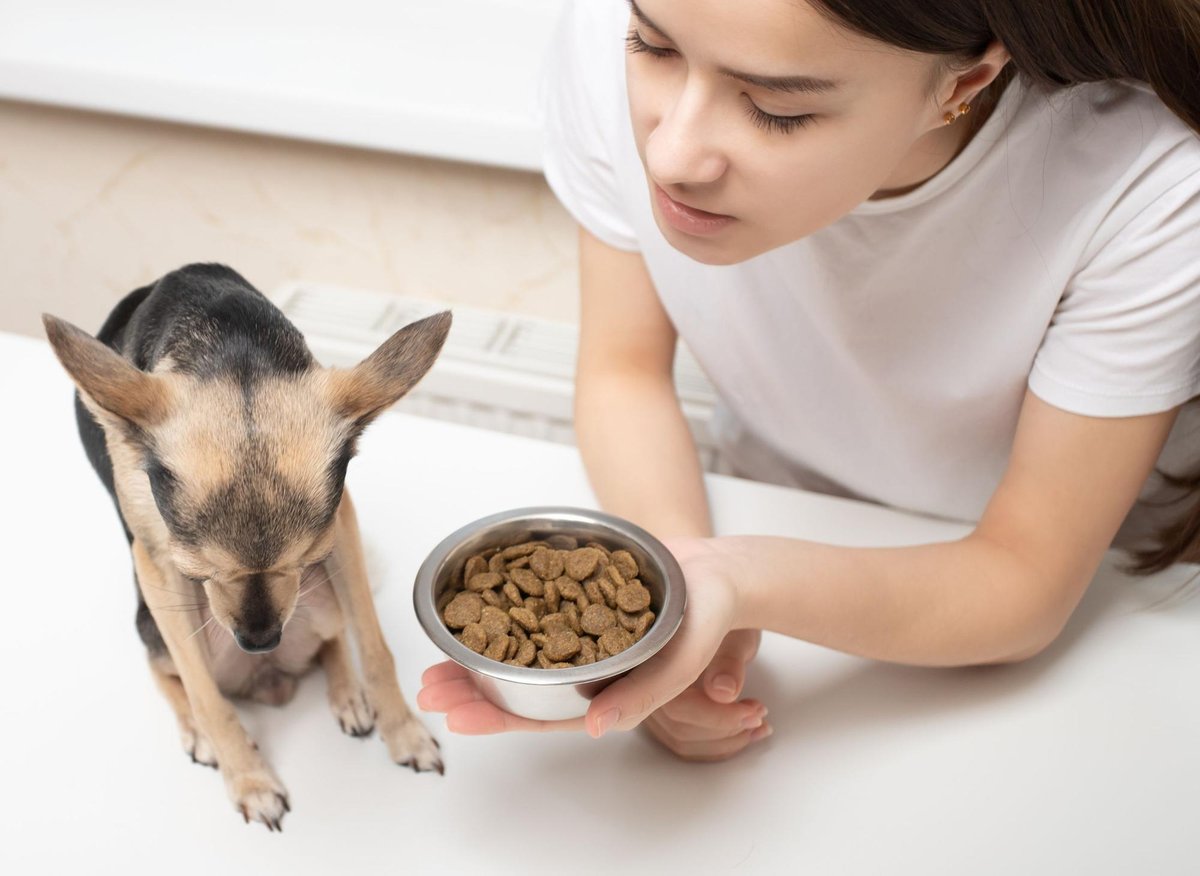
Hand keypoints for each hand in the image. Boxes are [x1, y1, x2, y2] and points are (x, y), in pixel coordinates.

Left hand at [418, 537, 768, 750]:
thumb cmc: (707, 618)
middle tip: (429, 687)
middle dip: (472, 689)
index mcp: (607, 693)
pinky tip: (474, 614)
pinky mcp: (578, 602)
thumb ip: (642, 695)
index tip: (458, 720)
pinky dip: (502, 615)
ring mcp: (580, 636)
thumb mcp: (680, 658)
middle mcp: (587, 669)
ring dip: (479, 657)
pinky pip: (534, 613)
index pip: (543, 714)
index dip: (499, 718)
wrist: (719, 571)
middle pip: (520, 688)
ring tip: (438, 659)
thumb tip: (594, 729)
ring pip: (519, 653)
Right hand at [640, 628, 769, 760]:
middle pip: (680, 729)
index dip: (717, 718)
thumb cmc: (724, 615)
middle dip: (726, 729)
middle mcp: (642, 683)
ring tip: (759, 724)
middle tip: (760, 714)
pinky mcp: (661, 714)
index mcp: (655, 659)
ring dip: (726, 741)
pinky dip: (718, 744)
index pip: (678, 706)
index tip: (752, 714)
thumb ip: (728, 663)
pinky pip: (685, 742)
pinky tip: (746, 733)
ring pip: (683, 741)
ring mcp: (650, 701)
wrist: (716, 608)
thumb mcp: (735, 635)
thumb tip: (722, 692)